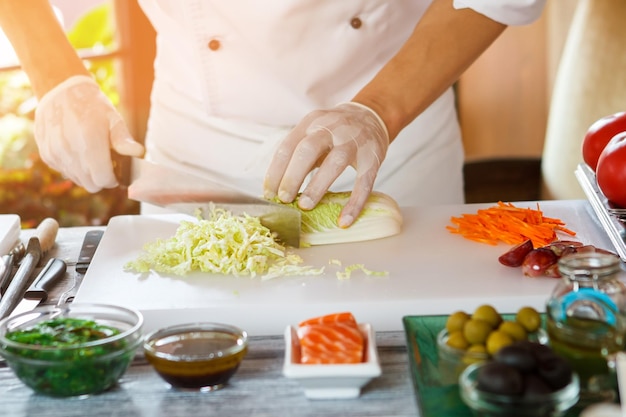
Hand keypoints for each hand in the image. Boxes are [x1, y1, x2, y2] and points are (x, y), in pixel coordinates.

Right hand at [34, 75, 144, 191]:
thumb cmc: (92, 106)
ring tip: (92, 156)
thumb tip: (138, 153)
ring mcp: (55, 153)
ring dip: (87, 174)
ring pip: (77, 180)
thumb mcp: (113, 119)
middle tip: (106, 165)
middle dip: (101, 179)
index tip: (116, 171)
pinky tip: (78, 151)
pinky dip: (74, 167)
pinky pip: (65, 172)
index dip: (113, 179)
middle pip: (90, 185)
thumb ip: (124, 140)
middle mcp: (70, 150)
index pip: (103, 179)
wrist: (60, 92)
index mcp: (90, 141)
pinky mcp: (47, 155)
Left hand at [264, 102, 388, 227]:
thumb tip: (277, 190)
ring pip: (335, 163)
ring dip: (317, 186)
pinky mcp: (372, 157)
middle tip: (284, 199)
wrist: (372, 116)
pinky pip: (364, 182)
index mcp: (311, 123)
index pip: (287, 146)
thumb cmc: (336, 133)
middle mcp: (332, 128)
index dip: (276, 171)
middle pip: (307, 150)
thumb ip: (298, 156)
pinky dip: (354, 203)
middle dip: (292, 176)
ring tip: (305, 206)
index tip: (269, 194)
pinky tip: (344, 220)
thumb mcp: (314, 134)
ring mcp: (354, 141)